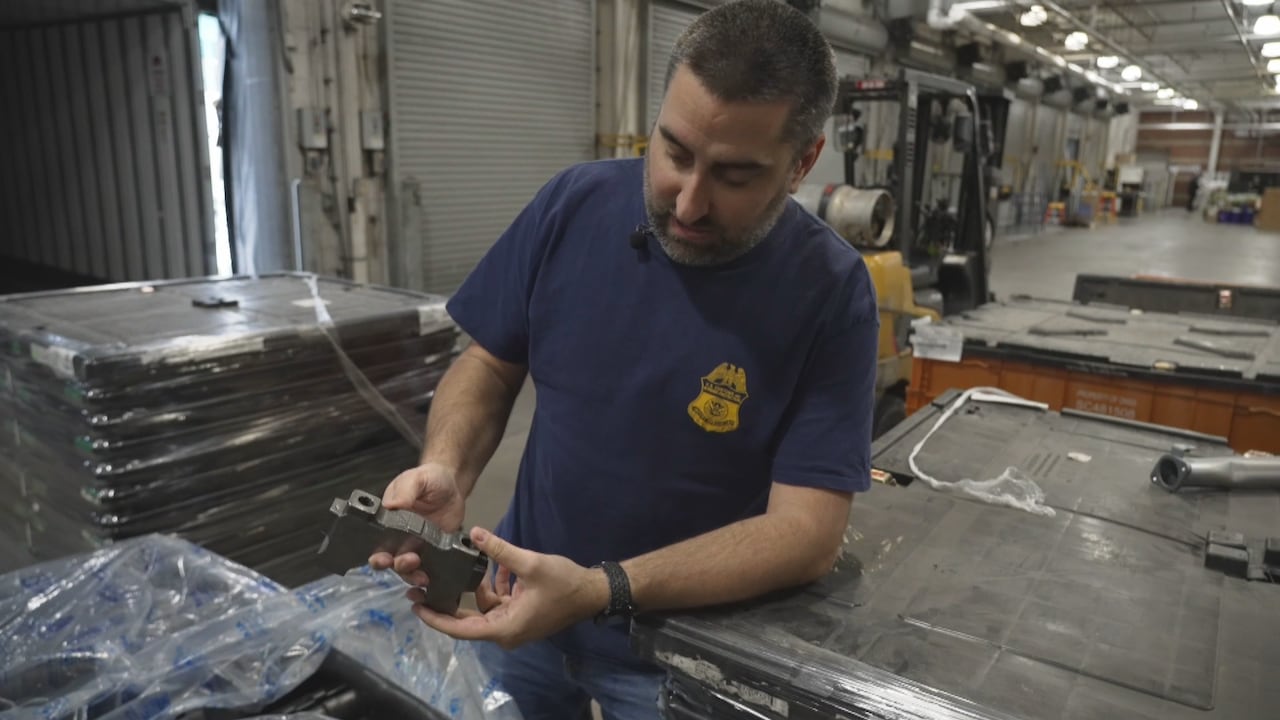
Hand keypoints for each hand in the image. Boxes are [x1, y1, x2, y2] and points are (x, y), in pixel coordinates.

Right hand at [368, 462, 465, 581]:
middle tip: (404, 561)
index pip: (375, 541)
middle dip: (392, 566)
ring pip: (406, 568)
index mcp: (388, 520)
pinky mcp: (432, 551)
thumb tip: (391, 505)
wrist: (453, 486)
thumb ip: (406, 489)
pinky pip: (426, 567)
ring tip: (421, 574)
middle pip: (388, 559)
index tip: (383, 558)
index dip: (377, 554)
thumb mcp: (416, 478)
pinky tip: (432, 577)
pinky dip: (427, 575)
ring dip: (410, 574)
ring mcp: (415, 545)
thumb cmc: (430, 479)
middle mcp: (397, 536)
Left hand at [409, 527, 608, 649]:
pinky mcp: (521, 616)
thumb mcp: (530, 564)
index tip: (416, 605)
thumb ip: (500, 551)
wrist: (592, 593)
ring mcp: (514, 625)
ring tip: (471, 563)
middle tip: (423, 585)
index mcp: (504, 628)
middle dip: (448, 601)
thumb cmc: (563, 583)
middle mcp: (505, 632)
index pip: (460, 628)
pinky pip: (499, 603)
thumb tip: (475, 533)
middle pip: (467, 619)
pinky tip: (499, 565)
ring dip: (479, 586)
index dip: (436, 618)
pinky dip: (497, 586)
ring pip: (484, 607)